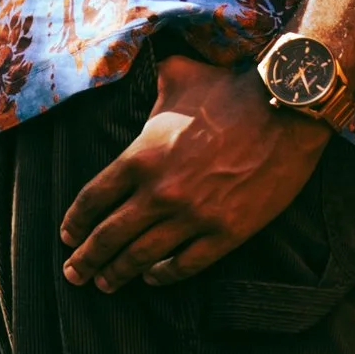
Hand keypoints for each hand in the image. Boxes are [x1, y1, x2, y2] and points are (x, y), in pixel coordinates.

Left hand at [60, 52, 331, 292]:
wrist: (287, 110)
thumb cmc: (231, 90)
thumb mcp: (178, 76)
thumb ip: (150, 85)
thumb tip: (137, 69)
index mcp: (141, 157)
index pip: (93, 199)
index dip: (75, 222)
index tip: (67, 236)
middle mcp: (160, 193)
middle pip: (109, 236)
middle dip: (85, 259)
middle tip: (73, 274)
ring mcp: (193, 217)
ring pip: (142, 257)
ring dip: (118, 273)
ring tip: (105, 284)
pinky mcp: (226, 233)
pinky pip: (186, 264)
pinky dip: (164, 275)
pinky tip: (153, 278)